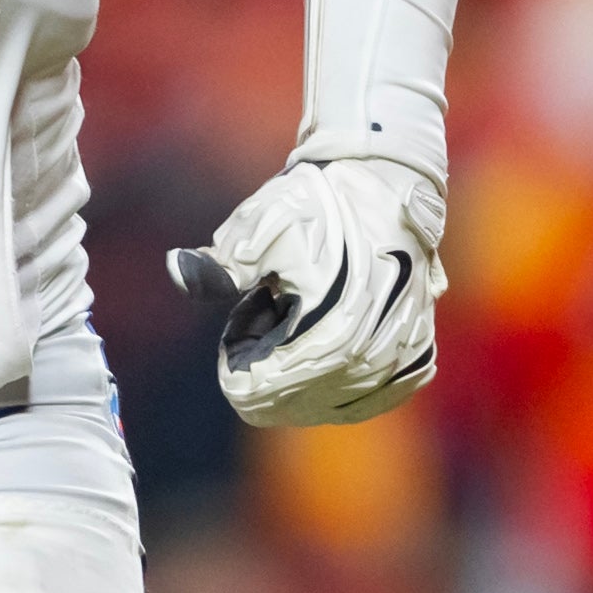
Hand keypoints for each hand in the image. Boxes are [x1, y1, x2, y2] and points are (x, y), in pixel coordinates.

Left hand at [175, 157, 444, 428]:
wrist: (386, 187)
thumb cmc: (317, 206)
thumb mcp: (260, 227)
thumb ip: (220, 264)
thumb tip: (176, 268)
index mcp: (331, 336)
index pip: (256, 392)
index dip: (236, 357)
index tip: (246, 314)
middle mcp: (370, 361)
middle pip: (288, 403)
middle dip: (266, 363)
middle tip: (274, 307)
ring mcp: (397, 365)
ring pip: (324, 406)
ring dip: (301, 372)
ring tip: (303, 315)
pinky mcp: (416, 363)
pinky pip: (362, 399)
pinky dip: (335, 380)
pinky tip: (326, 340)